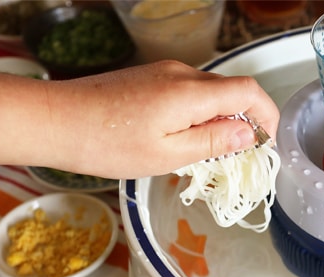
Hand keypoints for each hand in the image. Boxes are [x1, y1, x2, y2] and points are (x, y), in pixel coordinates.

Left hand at [48, 60, 279, 177]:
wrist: (56, 120)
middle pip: (230, 91)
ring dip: (219, 118)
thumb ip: (212, 142)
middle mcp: (182, 74)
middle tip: (238, 156)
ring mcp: (164, 72)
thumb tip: (248, 133)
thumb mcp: (166, 155)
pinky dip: (198, 113)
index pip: (248, 92)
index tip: (267, 143)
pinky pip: (188, 92)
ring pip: (209, 92)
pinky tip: (182, 137)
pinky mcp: (150, 77)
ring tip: (207, 153)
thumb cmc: (107, 144)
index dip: (267, 116)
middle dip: (244, 120)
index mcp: (190, 92)